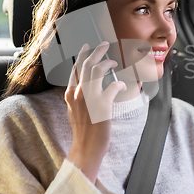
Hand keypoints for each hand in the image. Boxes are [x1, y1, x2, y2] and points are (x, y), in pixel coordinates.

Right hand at [65, 41, 126, 183]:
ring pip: (98, 70)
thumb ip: (75, 98)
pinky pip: (113, 86)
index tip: (87, 48)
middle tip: (104, 44)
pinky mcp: (102, 105)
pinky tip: (122, 86)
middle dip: (96, 51)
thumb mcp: (73, 112)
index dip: (82, 55)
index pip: (75, 69)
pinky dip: (119, 84)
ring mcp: (89, 98)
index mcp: (70, 94)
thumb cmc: (83, 132)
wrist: (86, 148)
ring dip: (108, 63)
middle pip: (87, 64)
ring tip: (114, 63)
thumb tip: (80, 87)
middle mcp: (78, 93)